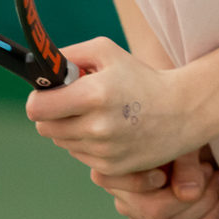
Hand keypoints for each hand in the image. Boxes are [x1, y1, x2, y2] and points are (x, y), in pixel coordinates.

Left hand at [25, 37, 207, 174]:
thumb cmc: (140, 77)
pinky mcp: (111, 167)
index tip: (48, 93)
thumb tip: (41, 69)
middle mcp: (97, 127)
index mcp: (94, 94)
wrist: (181, 111)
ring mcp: (104, 151)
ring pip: (61, 142)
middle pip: (44, 128)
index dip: (38, 99)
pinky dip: (86, 142)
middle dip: (52, 113)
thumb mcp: (106, 51)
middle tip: (73, 102)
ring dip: (69, 128)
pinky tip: (107, 129)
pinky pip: (79, 155)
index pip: (38, 108)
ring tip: (96, 114)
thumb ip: (69, 56)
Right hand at [91, 147, 218, 218]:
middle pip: (154, 211)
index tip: (163, 172)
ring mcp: (136, 214)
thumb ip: (184, 160)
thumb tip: (188, 195)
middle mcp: (119, 194)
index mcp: (114, 166)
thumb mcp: (182, 135)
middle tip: (211, 170)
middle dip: (194, 195)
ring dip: (205, 207)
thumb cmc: (177, 127)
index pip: (113, 182)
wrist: (182, 136)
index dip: (138, 182)